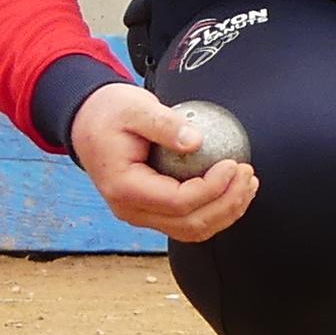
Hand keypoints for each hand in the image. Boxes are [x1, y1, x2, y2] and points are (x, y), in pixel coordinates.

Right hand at [68, 79, 258, 243]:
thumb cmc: (108, 111)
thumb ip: (164, 123)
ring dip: (226, 211)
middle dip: (227, 203)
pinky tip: (234, 187)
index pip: (178, 202)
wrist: (87, 121)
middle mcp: (131, 210)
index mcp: (124, 188)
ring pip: (192, 228)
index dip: (212, 188)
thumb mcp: (134, 106)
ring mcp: (142, 213)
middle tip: (247, 174)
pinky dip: (215, 208)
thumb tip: (197, 141)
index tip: (232, 163)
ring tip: (248, 183)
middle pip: (189, 224)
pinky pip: (188, 218)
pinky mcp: (153, 209)